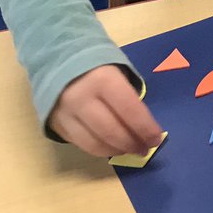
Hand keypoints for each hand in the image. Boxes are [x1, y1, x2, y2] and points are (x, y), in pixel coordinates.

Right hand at [47, 65, 163, 158]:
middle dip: (132, 144)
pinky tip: (112, 148)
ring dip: (117, 151)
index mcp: (102, 80)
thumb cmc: (97, 67)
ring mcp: (65, 115)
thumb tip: (144, 125)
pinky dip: (100, 150)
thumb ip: (129, 97)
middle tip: (145, 149)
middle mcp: (81, 99)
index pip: (129, 110)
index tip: (156, 139)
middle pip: (111, 131)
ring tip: (131, 151)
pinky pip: (81, 144)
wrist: (55, 61)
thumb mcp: (117, 73)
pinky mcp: (56, 125)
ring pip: (94, 144)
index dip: (145, 128)